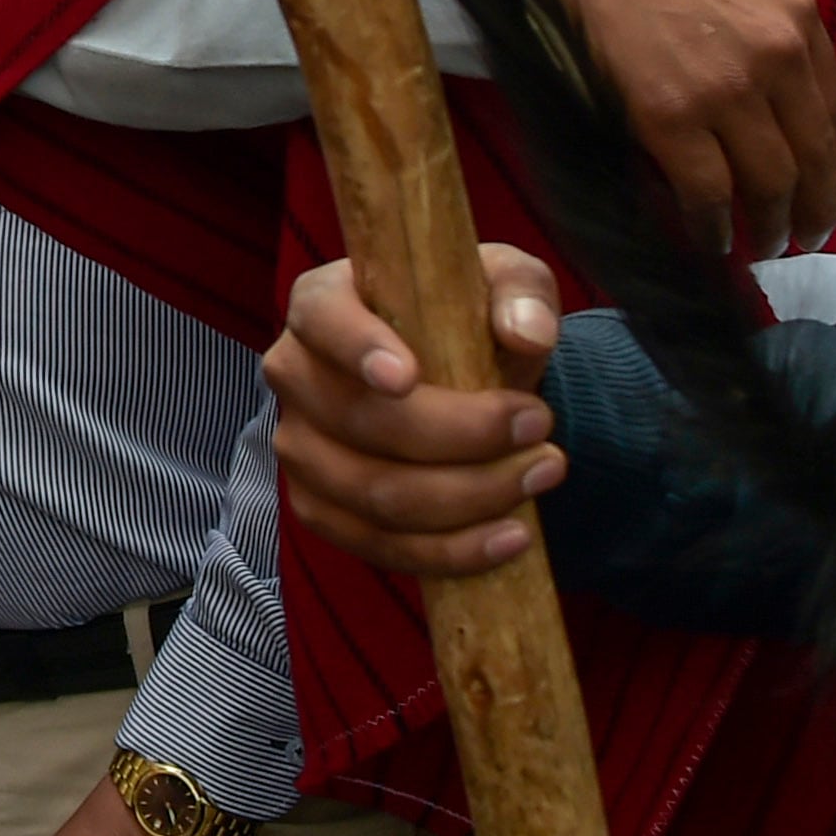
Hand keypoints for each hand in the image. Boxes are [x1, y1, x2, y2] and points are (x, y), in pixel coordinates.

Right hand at [266, 250, 567, 577]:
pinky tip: (509, 538)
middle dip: (461, 436)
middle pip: (361, 423)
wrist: (458, 380)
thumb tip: (527, 333)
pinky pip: (379, 546)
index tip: (406, 377)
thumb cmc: (468, 320)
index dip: (357, 350)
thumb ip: (521, 294)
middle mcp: (293, 373)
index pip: (323, 321)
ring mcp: (299, 448)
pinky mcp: (319, 508)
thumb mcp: (505, 284)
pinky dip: (449, 551)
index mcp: (321, 303)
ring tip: (541, 475)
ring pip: (375, 495)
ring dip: (468, 497)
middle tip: (541, 427)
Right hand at [508, 0, 835, 256]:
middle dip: (812, 210)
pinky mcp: (668, 118)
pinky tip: (712, 240)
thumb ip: (780, 30)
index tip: (820, 190)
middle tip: (803, 236)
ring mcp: (722, 92)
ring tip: (763, 246)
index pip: (832, 113)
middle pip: (811, 159)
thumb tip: (789, 102)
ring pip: (768, 184)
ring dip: (770, 227)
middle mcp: (773, 59)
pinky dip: (713, 227)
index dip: (828, 163)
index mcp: (798, 19)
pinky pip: (706, 192)